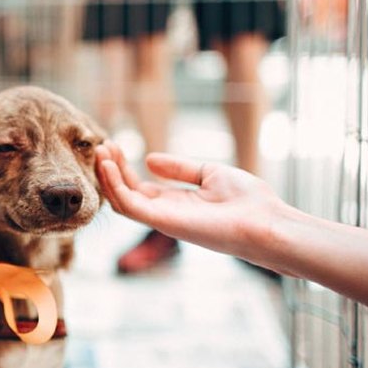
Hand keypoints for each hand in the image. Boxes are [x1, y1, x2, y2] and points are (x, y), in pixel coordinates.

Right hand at [95, 141, 285, 261]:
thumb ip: (179, 168)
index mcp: (175, 203)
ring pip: (121, 200)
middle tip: (101, 146)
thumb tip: (149, 159)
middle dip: (110, 169)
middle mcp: (165, 213)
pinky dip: (115, 186)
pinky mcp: (163, 222)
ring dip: (107, 176)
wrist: (266, 221)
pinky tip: (109, 165)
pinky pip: (129, 205)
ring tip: (101, 151)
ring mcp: (162, 219)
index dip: (122, 167)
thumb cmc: (247, 201)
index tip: (113, 145)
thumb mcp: (210, 173)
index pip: (138, 187)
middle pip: (125, 193)